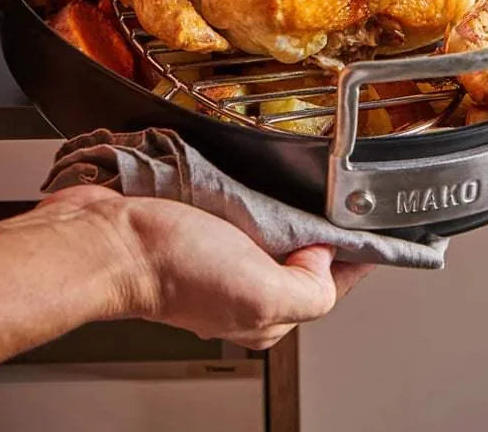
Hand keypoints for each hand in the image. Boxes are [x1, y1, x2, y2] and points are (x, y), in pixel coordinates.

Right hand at [39, 186, 371, 349]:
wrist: (108, 237)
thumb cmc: (170, 268)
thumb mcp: (258, 293)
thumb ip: (308, 289)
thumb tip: (328, 259)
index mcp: (264, 313)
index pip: (331, 284)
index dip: (358, 254)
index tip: (379, 222)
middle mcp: (244, 286)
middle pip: (306, 256)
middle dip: (326, 224)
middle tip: (342, 190)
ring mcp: (223, 254)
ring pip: (277, 228)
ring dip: (293, 202)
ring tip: (309, 176)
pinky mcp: (202, 223)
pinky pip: (245, 206)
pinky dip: (259, 190)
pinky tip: (264, 173)